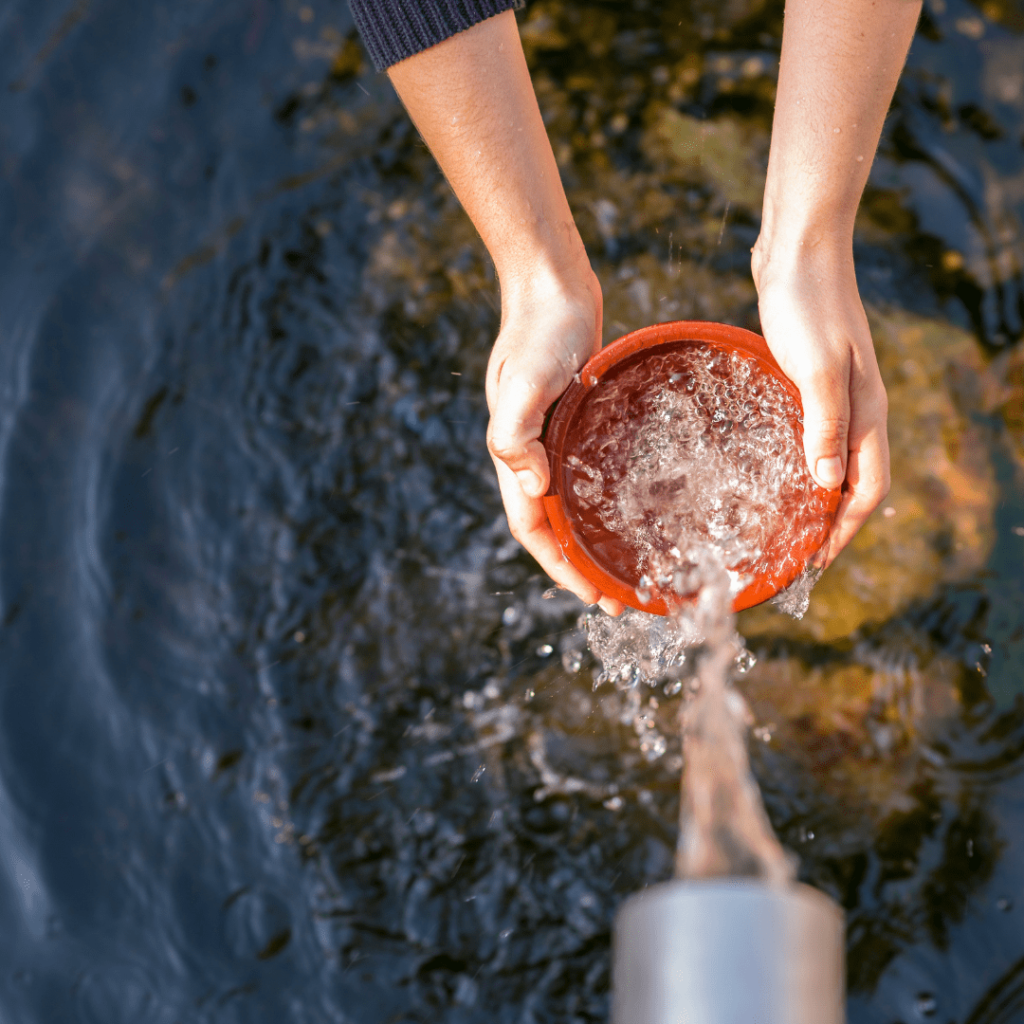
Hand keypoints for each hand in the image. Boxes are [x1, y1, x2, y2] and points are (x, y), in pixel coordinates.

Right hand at [486, 268, 624, 614]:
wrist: (551, 286)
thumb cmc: (539, 331)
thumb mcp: (524, 380)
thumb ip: (516, 433)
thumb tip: (533, 488)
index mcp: (516, 455)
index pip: (534, 529)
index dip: (561, 568)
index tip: (595, 597)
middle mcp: (534, 455)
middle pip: (555, 527)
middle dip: (584, 568)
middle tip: (623, 599)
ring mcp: (555, 440)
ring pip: (573, 505)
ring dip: (596, 540)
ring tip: (630, 566)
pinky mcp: (577, 422)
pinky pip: (590, 475)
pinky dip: (607, 501)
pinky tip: (636, 507)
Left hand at [752, 239, 889, 564]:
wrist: (798, 250)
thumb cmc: (807, 304)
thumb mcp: (815, 368)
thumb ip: (824, 425)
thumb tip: (826, 486)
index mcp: (865, 412)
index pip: (867, 489)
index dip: (844, 530)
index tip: (815, 563)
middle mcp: (856, 409)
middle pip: (853, 482)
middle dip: (830, 524)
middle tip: (795, 555)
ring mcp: (834, 394)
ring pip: (832, 461)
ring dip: (814, 497)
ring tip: (783, 526)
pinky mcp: (809, 380)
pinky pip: (811, 435)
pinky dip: (798, 462)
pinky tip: (769, 470)